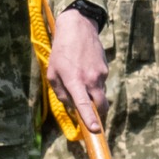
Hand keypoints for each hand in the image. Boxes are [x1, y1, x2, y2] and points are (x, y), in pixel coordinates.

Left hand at [44, 7, 108, 133]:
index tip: (95, 130)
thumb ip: (60, 93)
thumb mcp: (52, 73)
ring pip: (100, 93)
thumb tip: (71, 106)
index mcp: (75, 81)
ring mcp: (101, 74)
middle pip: (101, 105)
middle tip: (93, 117)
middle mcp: (91, 79)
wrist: (78, 28)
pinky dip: (94, 83)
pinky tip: (85, 70)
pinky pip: (101, 83)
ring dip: (93, 94)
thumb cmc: (61, 52)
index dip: (90, 118)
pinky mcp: (106, 68)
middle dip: (99, 114)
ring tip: (79, 78)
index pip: (84, 104)